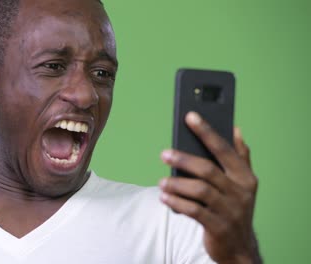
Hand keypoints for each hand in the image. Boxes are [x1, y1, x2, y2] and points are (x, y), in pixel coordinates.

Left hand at [159, 112, 261, 263]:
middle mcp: (241, 192)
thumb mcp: (242, 184)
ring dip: (177, 184)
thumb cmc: (233, 207)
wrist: (239, 247)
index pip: (224, 149)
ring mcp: (230, 210)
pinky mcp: (218, 227)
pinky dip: (177, 202)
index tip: (190, 116)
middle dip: (184, 159)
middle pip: (208, 169)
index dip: (206, 131)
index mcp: (245, 177)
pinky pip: (194, 211)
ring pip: (200, 190)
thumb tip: (236, 129)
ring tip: (162, 182)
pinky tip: (164, 197)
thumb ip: (240, 157)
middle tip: (164, 154)